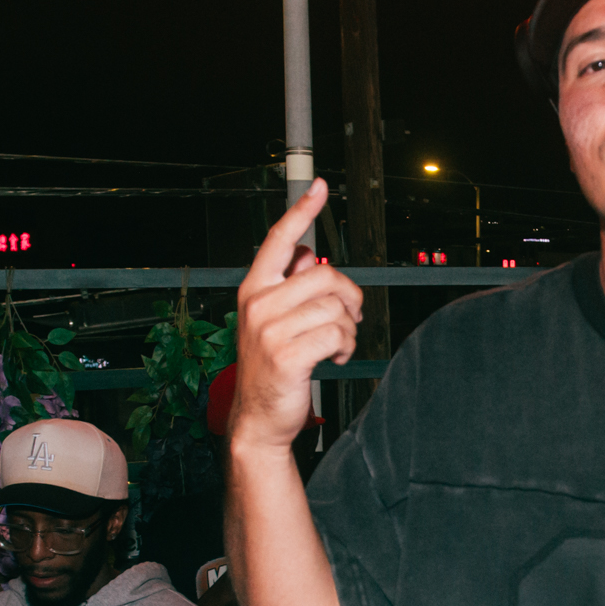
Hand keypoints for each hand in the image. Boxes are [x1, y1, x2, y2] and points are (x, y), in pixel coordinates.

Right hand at [232, 180, 362, 452]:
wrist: (258, 418)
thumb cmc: (273, 367)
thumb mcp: (275, 321)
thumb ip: (291, 288)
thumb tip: (313, 257)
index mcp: (254, 289)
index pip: (279, 240)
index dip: (302, 211)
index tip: (320, 187)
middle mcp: (258, 303)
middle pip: (326, 275)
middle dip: (349, 297)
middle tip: (350, 318)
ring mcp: (269, 329)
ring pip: (335, 307)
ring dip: (349, 329)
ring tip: (338, 346)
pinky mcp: (287, 354)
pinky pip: (336, 335)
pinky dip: (345, 348)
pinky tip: (334, 359)